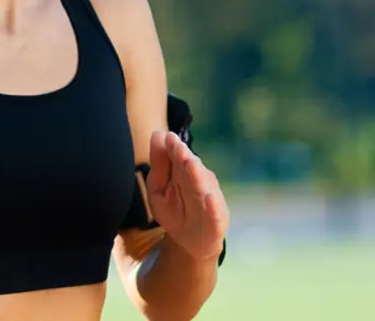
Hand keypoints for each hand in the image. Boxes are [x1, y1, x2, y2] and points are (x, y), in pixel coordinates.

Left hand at [145, 130, 229, 260]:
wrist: (190, 242)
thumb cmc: (174, 212)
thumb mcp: (158, 189)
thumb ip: (159, 164)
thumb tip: (157, 133)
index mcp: (185, 172)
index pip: (179, 156)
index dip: (174, 147)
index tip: (168, 136)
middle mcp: (201, 182)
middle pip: (192, 169)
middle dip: (185, 157)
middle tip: (178, 146)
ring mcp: (210, 200)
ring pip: (204, 186)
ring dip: (198, 175)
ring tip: (190, 163)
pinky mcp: (217, 220)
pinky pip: (215, 213)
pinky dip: (213, 206)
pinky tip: (208, 198)